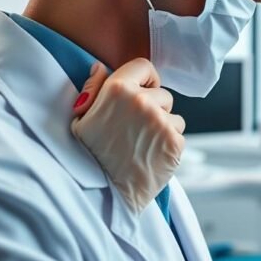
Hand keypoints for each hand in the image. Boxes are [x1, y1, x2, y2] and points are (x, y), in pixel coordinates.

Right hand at [71, 58, 185, 212]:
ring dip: (163, 127)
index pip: (144, 66)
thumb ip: (93, 89)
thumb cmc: (88, 156)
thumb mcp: (81, 120)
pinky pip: (179, 134)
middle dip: (153, 108)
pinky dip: (169, 144)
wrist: (102, 194)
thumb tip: (99, 67)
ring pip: (173, 115)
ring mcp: (161, 122)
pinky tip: (151, 154)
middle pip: (162, 94)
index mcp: (117, 90)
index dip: (144, 79)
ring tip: (142, 144)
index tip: (141, 93)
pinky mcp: (174, 142)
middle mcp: (142, 102)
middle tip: (135, 129)